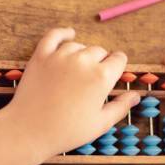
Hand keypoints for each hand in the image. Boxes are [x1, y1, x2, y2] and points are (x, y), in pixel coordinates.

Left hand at [0, 27, 139, 164]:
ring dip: (82, 54)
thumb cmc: (67, 131)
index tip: (113, 76)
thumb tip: (136, 95)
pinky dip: (64, 33)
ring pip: (79, 46)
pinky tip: (69, 34)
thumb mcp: (100, 124)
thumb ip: (120, 106)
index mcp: (101, 76)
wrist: (29, 131)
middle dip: (100, 62)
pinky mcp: (41, 55)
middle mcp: (83, 61)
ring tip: (77, 72)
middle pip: (100, 51)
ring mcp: (60, 56)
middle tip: (91, 81)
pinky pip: (54, 35)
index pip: (119, 59)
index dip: (117, 68)